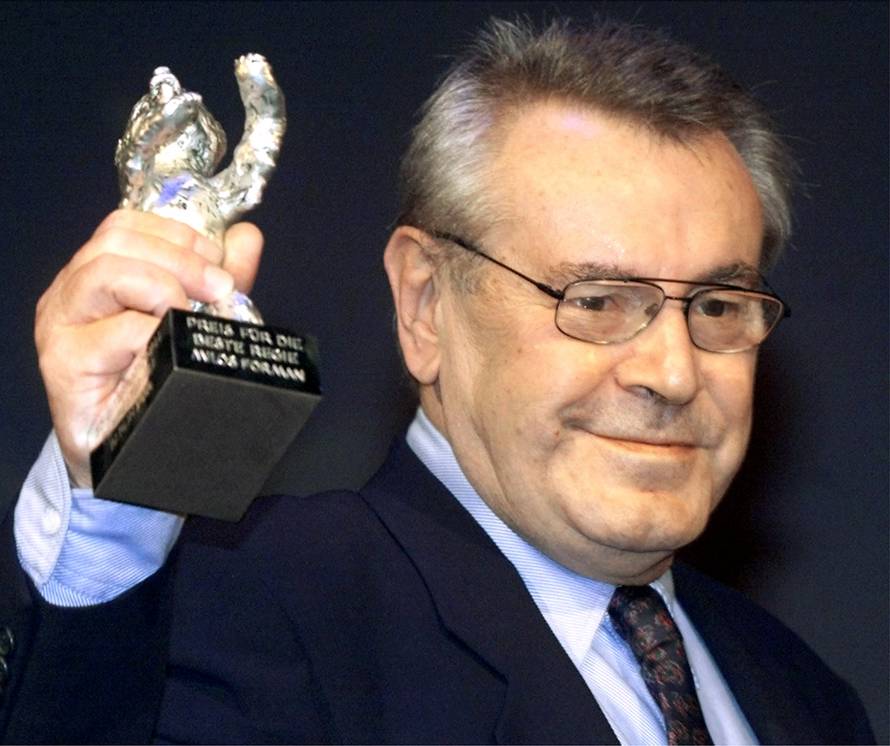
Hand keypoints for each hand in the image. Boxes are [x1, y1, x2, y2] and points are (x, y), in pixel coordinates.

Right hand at [35, 209, 263, 487]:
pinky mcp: (65, 362)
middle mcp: (71, 292)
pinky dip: (154, 333)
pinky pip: (116, 332)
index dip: (178, 234)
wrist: (124, 457)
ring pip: (106, 273)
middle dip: (180, 257)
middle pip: (116, 241)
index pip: (126, 225)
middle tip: (220, 289)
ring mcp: (61, 325)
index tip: (220, 260)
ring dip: (164, 286)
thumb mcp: (192, 323)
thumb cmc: (154, 385)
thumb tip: (246, 237)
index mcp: (97, 275)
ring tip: (192, 315)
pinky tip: (172, 350)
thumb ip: (217, 281)